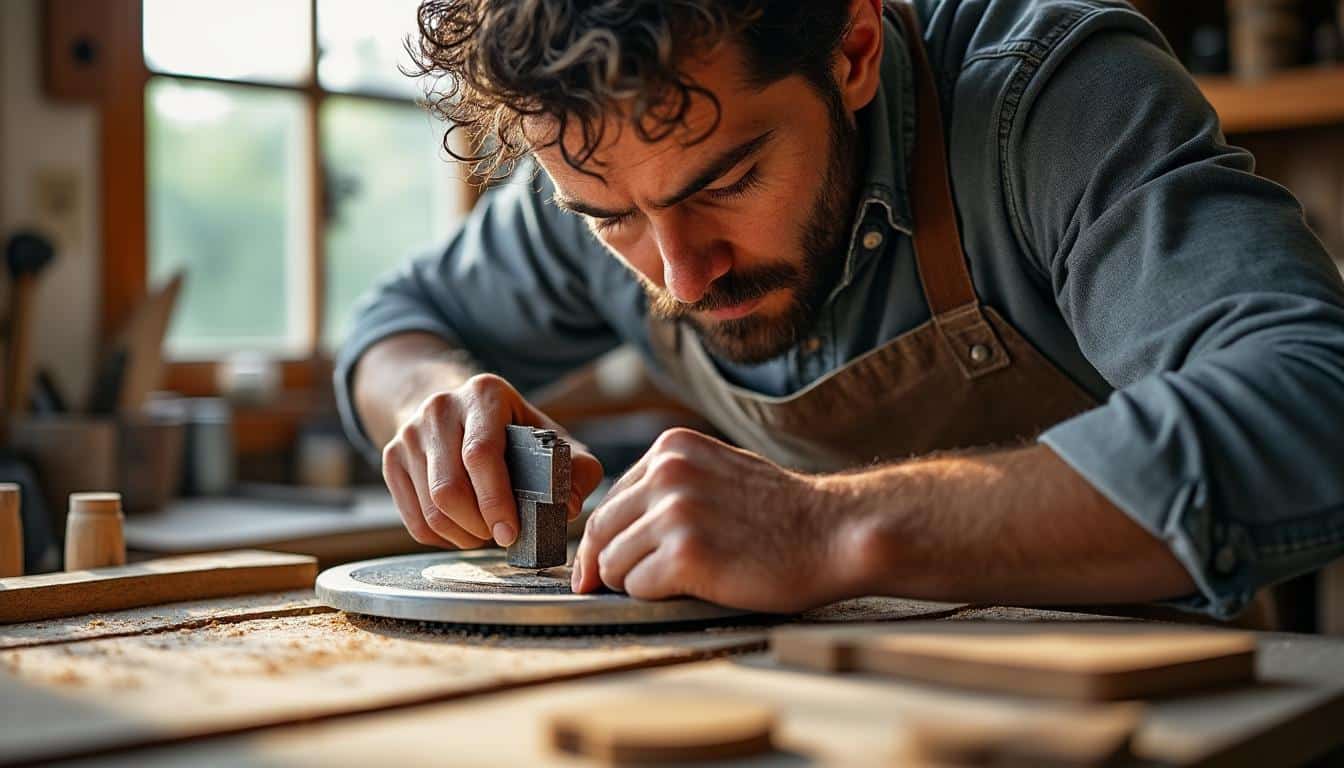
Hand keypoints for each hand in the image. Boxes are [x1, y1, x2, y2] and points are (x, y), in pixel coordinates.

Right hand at [382, 373, 603, 549]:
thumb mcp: (549, 437)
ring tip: (485, 533)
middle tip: (503, 535)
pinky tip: (462, 531)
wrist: (455, 408)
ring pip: (430, 508)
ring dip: (462, 535)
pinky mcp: (390, 457)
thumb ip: (576, 468)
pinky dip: (441, 538)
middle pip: (449, 488)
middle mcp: (440, 407)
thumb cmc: (512, 430)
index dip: (496, 500)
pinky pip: (413, 519)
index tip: (511, 532)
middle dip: (479, 525)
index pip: (481, 454)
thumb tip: (568, 507)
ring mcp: (409, 433)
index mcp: (484, 394)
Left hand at [570, 428, 856, 612]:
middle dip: (606, 564)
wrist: (834, 533)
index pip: (610, 500)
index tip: (598, 564)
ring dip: (637, 582)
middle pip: (600, 531)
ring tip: (677, 583)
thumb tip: (616, 525)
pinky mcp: (685, 555)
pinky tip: (690, 589)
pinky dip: (656, 597)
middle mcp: (667, 473)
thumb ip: (669, 487)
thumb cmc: (782, 513)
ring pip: (613, 564)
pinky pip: (638, 588)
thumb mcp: (717, 472)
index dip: (604, 539)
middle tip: (612, 588)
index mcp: (671, 448)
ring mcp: (675, 513)